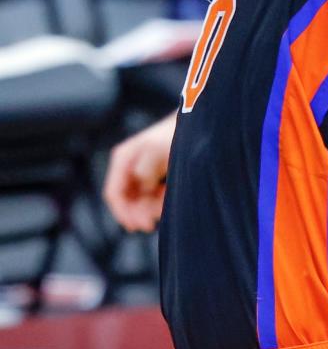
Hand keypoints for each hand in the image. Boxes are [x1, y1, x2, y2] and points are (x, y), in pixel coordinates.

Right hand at [102, 111, 177, 232]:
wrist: (193, 123)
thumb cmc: (173, 134)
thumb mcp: (157, 151)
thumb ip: (145, 170)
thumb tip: (141, 187)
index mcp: (123, 160)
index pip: (114, 194)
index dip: (123, 213)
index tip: (138, 225)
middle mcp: (128, 166)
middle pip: (126, 200)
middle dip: (138, 213)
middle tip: (154, 222)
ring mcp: (140, 170)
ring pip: (139, 199)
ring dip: (149, 208)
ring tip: (165, 208)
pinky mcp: (153, 173)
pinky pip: (150, 194)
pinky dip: (158, 200)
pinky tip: (169, 199)